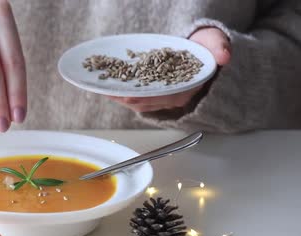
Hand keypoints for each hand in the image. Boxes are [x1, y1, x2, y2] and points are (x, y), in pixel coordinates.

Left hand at [106, 27, 230, 111]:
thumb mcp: (215, 43)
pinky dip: (121, 90)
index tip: (129, 94)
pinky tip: (108, 85)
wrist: (204, 50)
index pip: (163, 96)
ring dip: (120, 96)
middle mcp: (173, 96)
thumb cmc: (207, 48)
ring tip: (103, 89)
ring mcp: (162, 95)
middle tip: (108, 91)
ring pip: (138, 100)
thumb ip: (219, 48)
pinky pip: (135, 93)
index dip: (145, 96)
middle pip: (146, 100)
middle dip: (125, 97)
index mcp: (187, 89)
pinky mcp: (154, 91)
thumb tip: (224, 56)